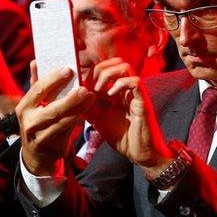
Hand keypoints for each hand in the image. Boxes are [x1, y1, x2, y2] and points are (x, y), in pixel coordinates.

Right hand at [17, 67, 93, 175]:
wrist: (36, 154)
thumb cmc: (37, 122)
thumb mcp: (33, 106)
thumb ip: (36, 85)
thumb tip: (35, 62)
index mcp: (24, 107)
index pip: (38, 90)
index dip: (53, 79)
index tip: (68, 69)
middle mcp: (29, 122)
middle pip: (52, 109)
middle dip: (69, 98)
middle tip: (84, 88)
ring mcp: (40, 136)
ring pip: (62, 121)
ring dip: (78, 109)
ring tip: (90, 97)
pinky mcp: (52, 145)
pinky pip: (67, 131)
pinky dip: (77, 120)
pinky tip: (86, 111)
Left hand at [85, 58, 170, 172]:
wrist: (140, 154)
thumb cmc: (123, 138)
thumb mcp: (99, 121)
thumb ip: (89, 108)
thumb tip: (73, 98)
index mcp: (118, 92)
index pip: (107, 69)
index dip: (93, 72)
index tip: (82, 85)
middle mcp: (127, 89)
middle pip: (116, 62)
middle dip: (100, 69)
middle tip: (91, 86)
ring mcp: (135, 94)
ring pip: (125, 67)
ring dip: (109, 74)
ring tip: (100, 90)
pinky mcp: (142, 101)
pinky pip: (135, 81)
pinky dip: (120, 84)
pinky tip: (111, 96)